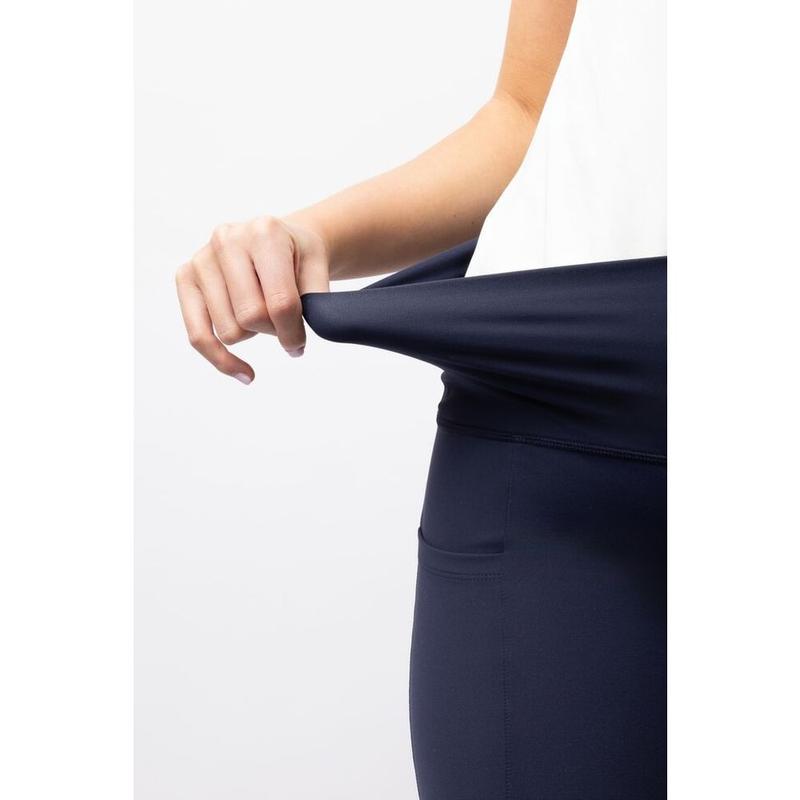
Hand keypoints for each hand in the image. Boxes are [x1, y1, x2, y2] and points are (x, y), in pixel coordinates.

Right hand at [176, 216, 328, 382]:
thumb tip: (295, 343)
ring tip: (260, 314)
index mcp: (265, 233)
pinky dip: (221, 360)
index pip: (280, 302)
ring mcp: (202, 258)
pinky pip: (198, 335)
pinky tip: (244, 372)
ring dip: (251, 335)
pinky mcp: (185, 277)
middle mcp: (227, 240)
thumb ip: (315, 303)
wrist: (276, 238)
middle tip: (284, 323)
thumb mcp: (318, 269)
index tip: (300, 344)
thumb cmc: (297, 256)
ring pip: (228, 331)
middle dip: (273, 331)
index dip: (294, 333)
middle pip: (251, 318)